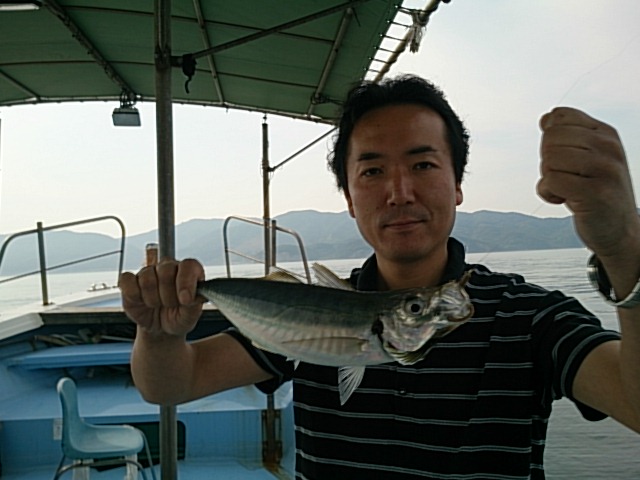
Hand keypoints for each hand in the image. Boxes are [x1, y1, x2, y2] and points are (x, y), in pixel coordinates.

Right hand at [119, 258, 204, 335]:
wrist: (160, 329)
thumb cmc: (178, 317)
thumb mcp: (190, 316)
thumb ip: (194, 304)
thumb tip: (189, 296)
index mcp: (189, 271)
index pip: (188, 265)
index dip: (186, 281)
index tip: (185, 300)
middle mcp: (169, 266)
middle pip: (166, 270)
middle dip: (169, 295)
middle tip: (170, 305)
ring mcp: (149, 272)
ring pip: (147, 278)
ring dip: (152, 299)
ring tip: (158, 305)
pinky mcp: (131, 281)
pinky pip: (127, 280)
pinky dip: (134, 295)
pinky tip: (142, 302)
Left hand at [537, 107, 639, 257]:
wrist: (620, 230)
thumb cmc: (596, 192)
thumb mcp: (587, 158)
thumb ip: (568, 137)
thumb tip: (546, 118)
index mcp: (606, 133)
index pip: (560, 116)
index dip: (550, 139)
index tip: (565, 158)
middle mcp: (609, 147)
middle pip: (550, 138)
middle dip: (547, 160)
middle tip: (566, 177)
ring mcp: (605, 169)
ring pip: (549, 159)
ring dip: (548, 178)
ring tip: (567, 188)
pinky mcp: (595, 193)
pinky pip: (550, 181)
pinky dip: (548, 193)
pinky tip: (564, 201)